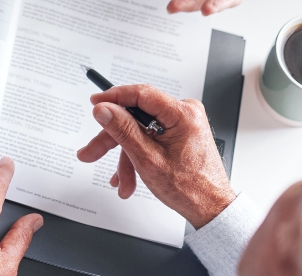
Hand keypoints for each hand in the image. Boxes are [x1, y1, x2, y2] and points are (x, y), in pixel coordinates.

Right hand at [76, 85, 234, 228]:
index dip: (114, 97)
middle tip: (91, 153)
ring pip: (140, 131)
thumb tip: (104, 109)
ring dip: (126, 156)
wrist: (210, 207)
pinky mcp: (179, 134)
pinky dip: (138, 156)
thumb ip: (123, 130)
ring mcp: (183, 124)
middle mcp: (185, 113)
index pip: (141, 94)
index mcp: (183, 114)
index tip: (95, 102)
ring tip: (121, 181)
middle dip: (113, 140)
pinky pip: (150, 138)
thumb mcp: (147, 159)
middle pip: (136, 117)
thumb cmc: (190, 189)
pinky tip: (129, 176)